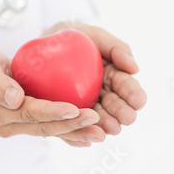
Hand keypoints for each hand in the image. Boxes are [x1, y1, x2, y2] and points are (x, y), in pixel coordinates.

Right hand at [0, 45, 106, 145]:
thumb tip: (15, 99)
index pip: (29, 112)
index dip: (52, 112)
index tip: (75, 109)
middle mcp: (8, 124)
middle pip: (43, 127)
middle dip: (71, 126)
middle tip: (97, 121)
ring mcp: (18, 127)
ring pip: (50, 132)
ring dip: (75, 133)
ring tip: (101, 133)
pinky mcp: (28, 124)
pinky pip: (51, 130)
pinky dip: (70, 134)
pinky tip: (90, 136)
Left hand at [44, 22, 146, 141]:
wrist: (35, 47)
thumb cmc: (66, 37)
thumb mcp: (90, 34)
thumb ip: (114, 46)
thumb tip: (135, 68)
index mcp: (109, 73)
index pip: (124, 85)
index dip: (133, 94)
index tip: (138, 101)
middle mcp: (99, 92)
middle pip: (113, 105)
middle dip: (122, 112)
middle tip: (127, 119)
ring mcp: (83, 105)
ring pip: (95, 118)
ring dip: (105, 125)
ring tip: (110, 130)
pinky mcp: (65, 115)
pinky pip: (72, 125)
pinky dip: (80, 133)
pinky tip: (86, 139)